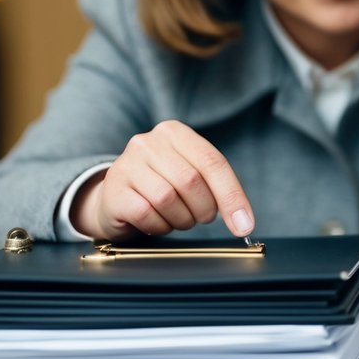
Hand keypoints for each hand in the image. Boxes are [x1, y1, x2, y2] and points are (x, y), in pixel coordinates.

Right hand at [69, 120, 254, 239]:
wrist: (115, 199)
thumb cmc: (161, 186)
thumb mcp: (190, 175)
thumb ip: (217, 187)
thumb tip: (243, 222)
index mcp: (175, 133)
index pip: (213, 163)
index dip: (232, 196)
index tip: (244, 225)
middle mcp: (148, 142)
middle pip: (191, 181)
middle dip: (204, 209)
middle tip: (200, 218)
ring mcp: (127, 164)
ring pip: (168, 199)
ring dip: (180, 219)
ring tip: (176, 218)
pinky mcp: (113, 189)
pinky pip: (146, 214)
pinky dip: (159, 226)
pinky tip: (156, 222)